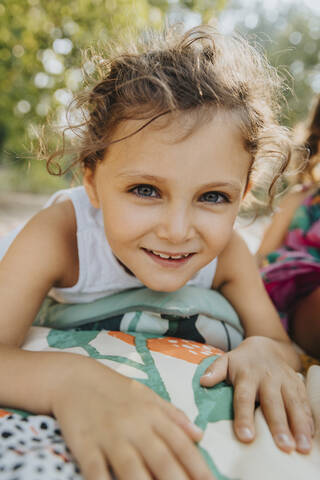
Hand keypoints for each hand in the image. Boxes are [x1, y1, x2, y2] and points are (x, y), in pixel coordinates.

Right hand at [52, 358, 214, 479]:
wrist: (74, 378)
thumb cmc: (114, 389)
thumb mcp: (147, 395)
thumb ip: (173, 415)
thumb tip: (200, 435)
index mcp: (152, 413)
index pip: (180, 443)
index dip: (198, 467)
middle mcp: (134, 425)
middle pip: (161, 458)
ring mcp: (109, 435)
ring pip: (131, 467)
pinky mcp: (84, 443)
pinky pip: (96, 469)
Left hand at [200, 336, 313, 453]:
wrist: (265, 346)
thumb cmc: (242, 361)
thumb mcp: (226, 361)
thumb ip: (214, 371)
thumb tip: (203, 382)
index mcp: (247, 375)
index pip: (244, 397)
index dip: (244, 417)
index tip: (246, 437)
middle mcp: (267, 378)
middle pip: (273, 403)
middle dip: (279, 425)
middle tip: (283, 446)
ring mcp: (285, 381)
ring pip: (293, 403)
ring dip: (299, 425)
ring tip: (301, 446)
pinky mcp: (297, 384)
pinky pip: (304, 402)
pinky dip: (308, 419)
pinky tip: (309, 436)